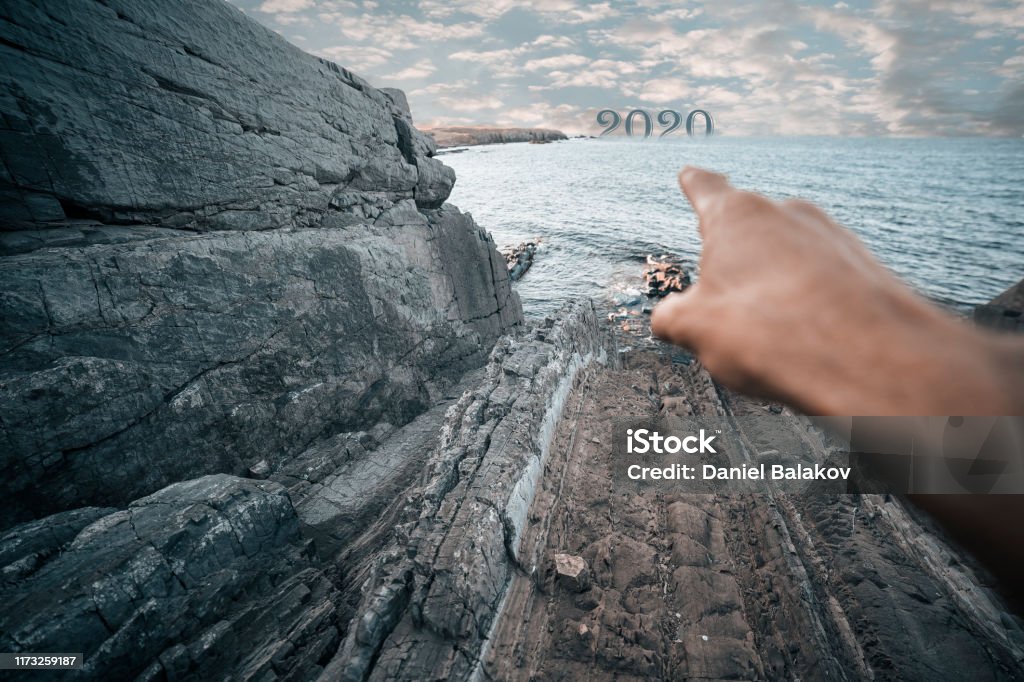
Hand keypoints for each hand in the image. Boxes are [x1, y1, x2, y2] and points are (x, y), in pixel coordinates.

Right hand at [651, 166, 1021, 415]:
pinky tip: (807, 341)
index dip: (694, 184)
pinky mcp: (867, 268)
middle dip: (735, 260)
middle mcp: (787, 214)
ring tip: (769, 335)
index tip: (690, 175)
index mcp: (736, 216)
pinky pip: (824, 281)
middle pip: (750, 231)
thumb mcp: (694, 330)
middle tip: (723, 304)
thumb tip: (667, 318)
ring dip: (774, 287)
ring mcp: (832, 237)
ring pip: (789, 257)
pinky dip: (810, 304)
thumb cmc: (771, 332)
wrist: (871, 360)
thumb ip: (672, 317)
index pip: (706, 188)